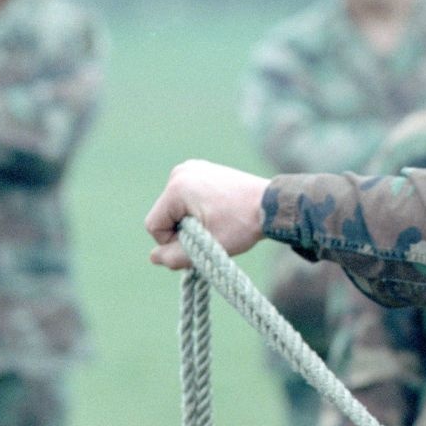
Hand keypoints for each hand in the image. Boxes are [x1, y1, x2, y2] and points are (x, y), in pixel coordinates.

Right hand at [145, 159, 269, 269]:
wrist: (272, 205)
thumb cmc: (242, 225)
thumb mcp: (206, 248)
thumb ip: (175, 257)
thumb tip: (153, 258)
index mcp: (177, 187)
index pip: (154, 226)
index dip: (172, 243)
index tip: (199, 243)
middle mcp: (181, 172)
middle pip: (165, 215)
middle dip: (182, 231)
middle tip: (211, 235)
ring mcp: (192, 168)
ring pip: (176, 208)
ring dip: (190, 221)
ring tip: (217, 223)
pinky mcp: (203, 169)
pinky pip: (188, 198)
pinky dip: (198, 209)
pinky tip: (218, 213)